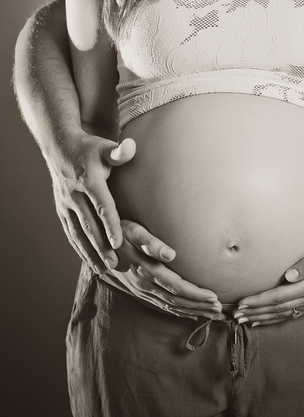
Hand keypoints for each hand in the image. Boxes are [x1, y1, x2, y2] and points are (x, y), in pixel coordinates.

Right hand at [49, 134, 135, 271]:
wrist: (59, 147)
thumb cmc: (89, 148)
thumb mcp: (104, 147)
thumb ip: (119, 152)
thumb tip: (130, 147)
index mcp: (89, 180)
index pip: (102, 205)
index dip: (110, 225)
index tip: (119, 243)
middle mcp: (75, 195)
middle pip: (89, 224)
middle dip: (101, 246)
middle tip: (115, 265)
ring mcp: (66, 204)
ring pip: (78, 232)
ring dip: (90, 252)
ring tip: (105, 269)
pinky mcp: (61, 209)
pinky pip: (70, 232)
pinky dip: (79, 248)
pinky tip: (89, 261)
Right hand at [104, 220, 221, 318]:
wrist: (93, 246)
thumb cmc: (117, 232)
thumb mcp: (131, 230)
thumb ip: (150, 242)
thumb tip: (170, 253)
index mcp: (146, 270)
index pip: (177, 287)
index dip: (196, 294)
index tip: (214, 297)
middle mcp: (144, 285)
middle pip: (177, 301)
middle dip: (199, 306)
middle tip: (221, 309)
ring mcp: (141, 290)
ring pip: (170, 306)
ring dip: (192, 311)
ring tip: (213, 314)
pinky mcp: (139, 292)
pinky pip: (162, 305)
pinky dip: (178, 311)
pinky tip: (191, 313)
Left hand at [234, 237, 303, 325]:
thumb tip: (288, 276)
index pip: (278, 296)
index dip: (258, 301)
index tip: (241, 303)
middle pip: (276, 308)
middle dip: (254, 312)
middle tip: (234, 315)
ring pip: (281, 314)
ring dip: (261, 318)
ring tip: (243, 320)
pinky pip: (290, 315)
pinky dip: (274, 319)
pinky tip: (263, 321)